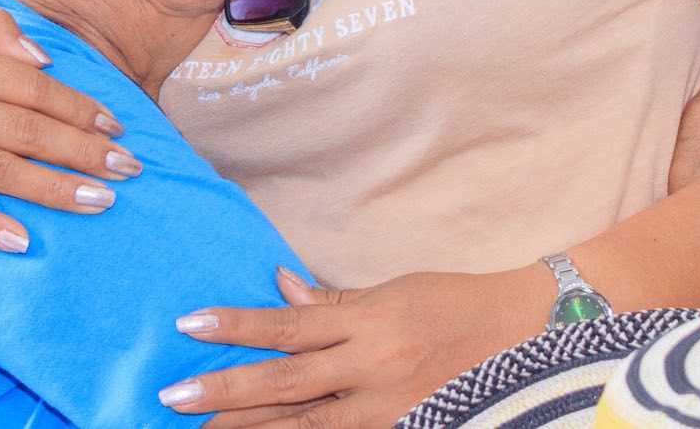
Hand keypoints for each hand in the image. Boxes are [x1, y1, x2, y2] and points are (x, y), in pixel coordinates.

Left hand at [159, 266, 542, 426]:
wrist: (528, 338)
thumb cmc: (454, 304)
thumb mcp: (392, 290)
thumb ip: (334, 301)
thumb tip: (280, 285)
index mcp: (369, 321)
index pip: (288, 324)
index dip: (237, 326)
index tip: (188, 325)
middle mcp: (373, 368)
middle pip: (285, 385)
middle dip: (226, 392)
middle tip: (172, 397)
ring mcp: (386, 409)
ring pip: (303, 426)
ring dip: (249, 427)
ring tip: (202, 427)